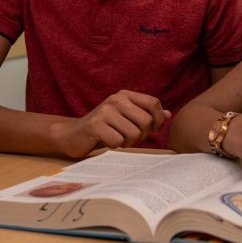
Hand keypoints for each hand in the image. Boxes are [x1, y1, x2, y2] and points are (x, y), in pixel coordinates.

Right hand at [52, 90, 169, 157]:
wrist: (73, 135)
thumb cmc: (104, 128)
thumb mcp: (126, 118)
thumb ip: (146, 115)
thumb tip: (168, 114)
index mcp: (125, 95)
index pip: (154, 103)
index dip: (158, 119)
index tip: (151, 130)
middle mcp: (116, 99)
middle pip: (146, 121)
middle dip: (141, 135)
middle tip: (130, 138)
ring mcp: (105, 111)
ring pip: (133, 133)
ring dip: (128, 142)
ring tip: (117, 139)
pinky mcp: (95, 125)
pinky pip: (118, 141)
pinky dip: (115, 146)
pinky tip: (107, 142)